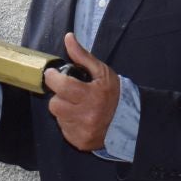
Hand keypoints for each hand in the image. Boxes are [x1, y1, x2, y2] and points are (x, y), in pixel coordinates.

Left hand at [43, 33, 118, 152]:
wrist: (128, 120)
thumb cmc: (113, 93)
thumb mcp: (101, 71)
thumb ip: (82, 55)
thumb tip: (68, 38)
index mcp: (92, 96)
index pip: (62, 86)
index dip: (53, 78)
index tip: (53, 75)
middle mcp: (87, 116)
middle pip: (55, 104)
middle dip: (59, 96)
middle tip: (70, 93)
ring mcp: (83, 131)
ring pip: (58, 117)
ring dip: (64, 110)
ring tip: (77, 106)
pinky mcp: (80, 142)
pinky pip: (64, 129)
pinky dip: (68, 122)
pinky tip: (80, 118)